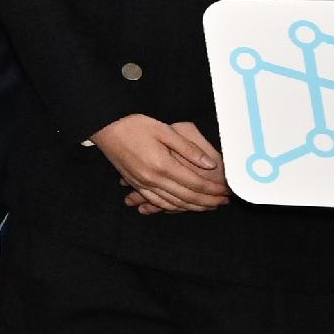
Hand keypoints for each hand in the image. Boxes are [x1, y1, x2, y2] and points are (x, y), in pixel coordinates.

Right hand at [91, 113, 231, 212]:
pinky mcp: (137, 185)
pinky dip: (174, 208)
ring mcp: (143, 184)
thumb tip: (209, 164)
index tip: (227, 191)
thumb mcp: (164, 130)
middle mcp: (153, 179)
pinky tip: (183, 207)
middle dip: (208, 202)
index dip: (213, 189)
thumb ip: (188, 149)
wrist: (106, 128)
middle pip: (187, 197)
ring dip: (193, 207)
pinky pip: (158, 203)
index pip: (195, 183)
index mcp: (162, 165)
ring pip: (173, 204)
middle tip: (224, 202)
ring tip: (209, 207)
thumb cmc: (135, 125)